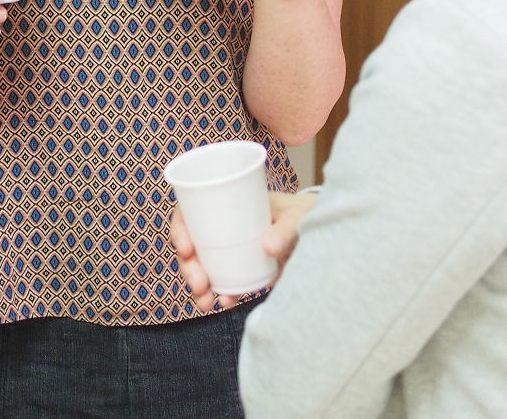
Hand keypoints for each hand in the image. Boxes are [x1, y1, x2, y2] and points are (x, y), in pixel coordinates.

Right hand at [171, 190, 318, 311]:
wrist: (327, 229)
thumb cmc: (308, 212)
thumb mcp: (299, 214)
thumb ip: (287, 228)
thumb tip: (269, 248)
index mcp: (230, 203)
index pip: (192, 210)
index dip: (180, 228)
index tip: (186, 248)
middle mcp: (226, 226)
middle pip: (193, 243)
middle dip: (189, 266)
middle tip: (198, 283)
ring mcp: (235, 249)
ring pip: (204, 265)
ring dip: (198, 285)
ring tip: (206, 302)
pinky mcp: (247, 269)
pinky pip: (225, 281)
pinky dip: (222, 293)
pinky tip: (224, 303)